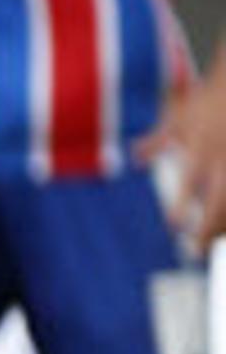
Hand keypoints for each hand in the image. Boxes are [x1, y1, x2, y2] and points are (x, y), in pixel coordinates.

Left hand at [142, 72, 225, 251]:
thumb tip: (136, 158)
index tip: (174, 226)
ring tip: (214, 245)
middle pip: (219, 203)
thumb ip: (157, 142)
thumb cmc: (208, 102)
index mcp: (200, 150)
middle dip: (207, 229)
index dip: (183, 206)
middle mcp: (223, 161)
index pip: (189, 185)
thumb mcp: (178, 119)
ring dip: (224, 226)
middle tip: (193, 251)